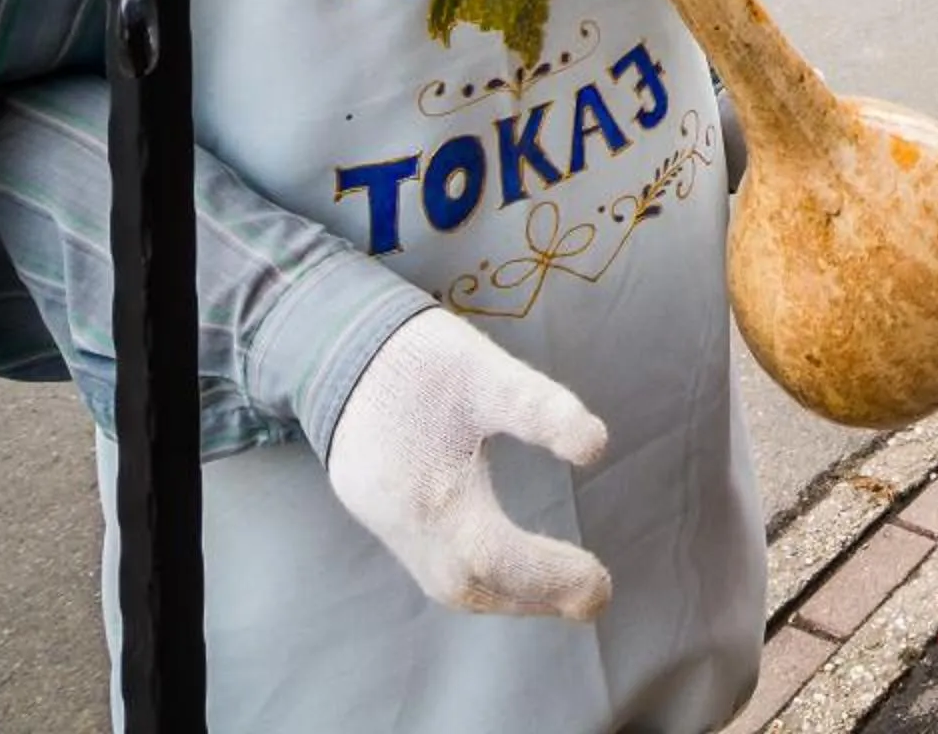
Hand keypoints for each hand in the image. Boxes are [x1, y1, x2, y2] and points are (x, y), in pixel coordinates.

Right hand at [324, 307, 614, 620]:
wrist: (338, 342)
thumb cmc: (420, 358)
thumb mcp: (486, 371)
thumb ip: (539, 407)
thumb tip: (595, 447)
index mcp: (432, 494)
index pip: (495, 558)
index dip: (550, 576)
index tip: (600, 582)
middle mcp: (404, 524)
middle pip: (469, 585)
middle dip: (533, 595)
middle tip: (591, 592)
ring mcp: (385, 523)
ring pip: (446, 584)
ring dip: (506, 593)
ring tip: (560, 588)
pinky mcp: (378, 513)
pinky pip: (429, 566)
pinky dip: (476, 577)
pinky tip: (507, 564)